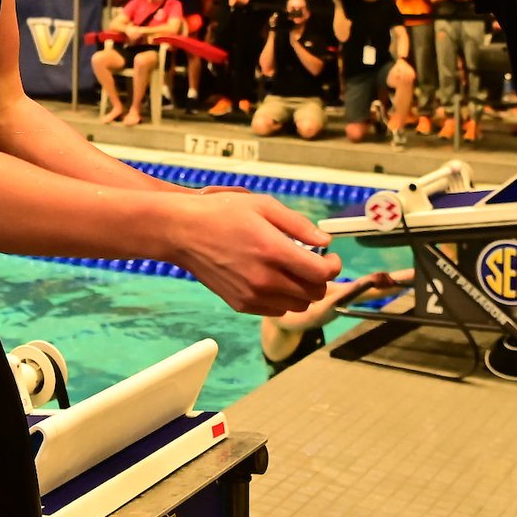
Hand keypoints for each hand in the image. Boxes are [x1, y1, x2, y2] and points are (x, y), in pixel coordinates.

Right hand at [167, 193, 340, 315]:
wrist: (183, 232)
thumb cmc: (221, 213)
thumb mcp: (263, 205)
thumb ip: (298, 224)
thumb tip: (324, 241)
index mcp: (273, 251)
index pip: (321, 273)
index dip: (334, 265)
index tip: (330, 257)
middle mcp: (265, 279)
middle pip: (314, 293)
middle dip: (320, 278)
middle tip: (312, 263)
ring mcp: (252, 295)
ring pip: (298, 306)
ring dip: (302, 290)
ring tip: (292, 271)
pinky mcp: (241, 305)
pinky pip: (276, 310)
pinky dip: (283, 299)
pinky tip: (273, 280)